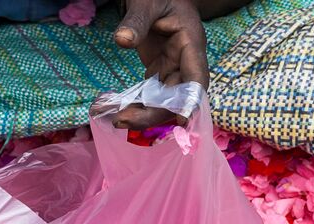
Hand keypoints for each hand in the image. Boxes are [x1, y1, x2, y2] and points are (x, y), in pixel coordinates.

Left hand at [112, 0, 210, 128]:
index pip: (197, 78)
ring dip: (143, 114)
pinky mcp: (159, 71)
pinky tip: (117, 111)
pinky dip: (136, 105)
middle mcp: (185, 61)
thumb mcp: (147, 2)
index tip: (182, 120)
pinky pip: (151, 95)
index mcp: (190, 43)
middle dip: (154, 113)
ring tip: (117, 119)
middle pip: (177, 97)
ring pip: (164, 101)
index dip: (191, 101)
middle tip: (123, 121)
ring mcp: (172, 68)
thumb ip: (136, 20)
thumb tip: (123, 40)